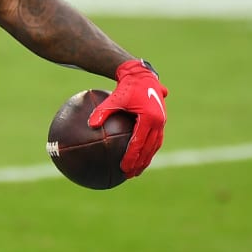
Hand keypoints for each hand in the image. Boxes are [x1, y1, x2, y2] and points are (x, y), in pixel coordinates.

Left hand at [88, 59, 167, 177]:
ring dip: (146, 160)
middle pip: (149, 149)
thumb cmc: (126, 87)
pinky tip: (140, 157)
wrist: (142, 76)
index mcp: (149, 118)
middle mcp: (159, 122)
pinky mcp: (161, 121)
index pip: (138, 143)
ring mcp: (162, 122)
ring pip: (155, 146)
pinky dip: (149, 150)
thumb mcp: (114, 98)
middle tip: (129, 175)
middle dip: (140, 164)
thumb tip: (90, 124)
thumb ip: (102, 111)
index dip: (131, 158)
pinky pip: (156, 140)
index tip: (123, 168)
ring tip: (137, 171)